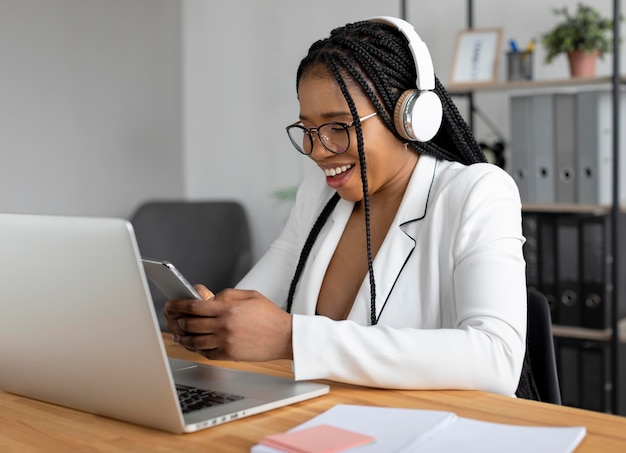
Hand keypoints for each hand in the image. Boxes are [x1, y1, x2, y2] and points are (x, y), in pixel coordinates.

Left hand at [164, 286, 292, 361]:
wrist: (285, 336)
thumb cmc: (269, 316)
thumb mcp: (249, 296)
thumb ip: (226, 295)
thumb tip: (208, 299)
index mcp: (228, 309)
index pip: (194, 306)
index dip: (179, 305)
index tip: (171, 304)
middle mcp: (224, 326)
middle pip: (191, 324)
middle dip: (178, 321)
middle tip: (173, 319)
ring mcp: (226, 342)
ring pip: (195, 341)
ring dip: (185, 338)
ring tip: (180, 335)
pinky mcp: (230, 355)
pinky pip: (207, 353)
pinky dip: (199, 349)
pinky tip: (197, 345)